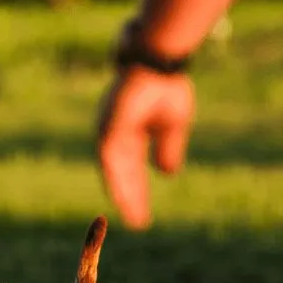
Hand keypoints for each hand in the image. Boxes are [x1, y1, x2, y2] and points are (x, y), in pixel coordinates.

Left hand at [97, 66, 194, 228]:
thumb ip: (168, 148)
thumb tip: (166, 173)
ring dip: (124, 195)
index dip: (138, 190)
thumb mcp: (173, 125)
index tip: (143, 212)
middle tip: (138, 223)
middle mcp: (116, 133)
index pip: (132, 167)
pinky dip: (116, 179)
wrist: (159, 60)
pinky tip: (123, 197)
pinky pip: (110, 160)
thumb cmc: (166, 85)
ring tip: (134, 218)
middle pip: (122, 173)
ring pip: (114, 171)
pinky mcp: (109, 126)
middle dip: (131, 198)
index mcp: (130, 131)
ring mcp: (109, 129)